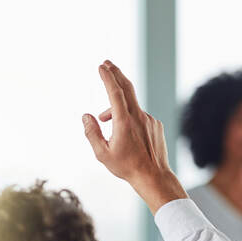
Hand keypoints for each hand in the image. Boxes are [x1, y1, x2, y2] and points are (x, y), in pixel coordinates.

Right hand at [83, 61, 185, 211]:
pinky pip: (140, 116)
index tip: (101, 67)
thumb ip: (91, 133)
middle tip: (107, 63)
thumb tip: (86, 116)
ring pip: (131, 106)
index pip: (115, 93)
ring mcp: (149, 120)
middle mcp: (138, 117)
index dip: (107, 78)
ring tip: (104, 118)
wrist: (153, 176)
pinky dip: (129, 118)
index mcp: (124, 122)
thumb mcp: (102, 154)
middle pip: (127, 88)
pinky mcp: (155, 125)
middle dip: (116, 73)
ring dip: (117, 107)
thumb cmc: (126, 167)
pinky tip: (127, 134)